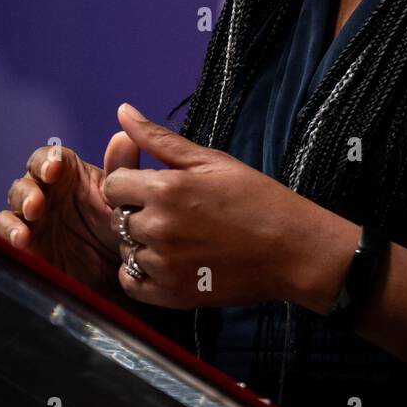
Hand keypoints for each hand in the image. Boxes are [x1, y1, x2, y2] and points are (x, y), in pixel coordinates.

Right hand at [0, 132, 141, 300]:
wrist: (120, 275)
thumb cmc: (122, 229)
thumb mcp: (124, 200)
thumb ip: (122, 169)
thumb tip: (123, 137)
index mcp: (70, 175)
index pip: (51, 157)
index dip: (48, 159)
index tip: (54, 169)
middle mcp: (48, 192)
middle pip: (28, 178)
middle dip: (29, 187)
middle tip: (38, 202)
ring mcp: (34, 218)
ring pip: (15, 202)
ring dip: (20, 206)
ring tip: (31, 218)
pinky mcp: (26, 243)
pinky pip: (7, 231)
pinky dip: (9, 231)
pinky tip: (21, 240)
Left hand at [102, 103, 359, 311]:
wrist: (293, 250)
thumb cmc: (257, 199)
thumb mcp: (212, 160)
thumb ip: (159, 138)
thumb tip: (122, 110)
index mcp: (165, 190)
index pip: (113, 185)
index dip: (131, 183)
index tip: (156, 186)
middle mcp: (158, 229)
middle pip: (119, 217)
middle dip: (139, 211)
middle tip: (176, 212)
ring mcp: (164, 266)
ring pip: (126, 249)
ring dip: (143, 242)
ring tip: (180, 237)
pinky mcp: (172, 296)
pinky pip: (131, 283)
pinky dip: (141, 273)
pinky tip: (168, 261)